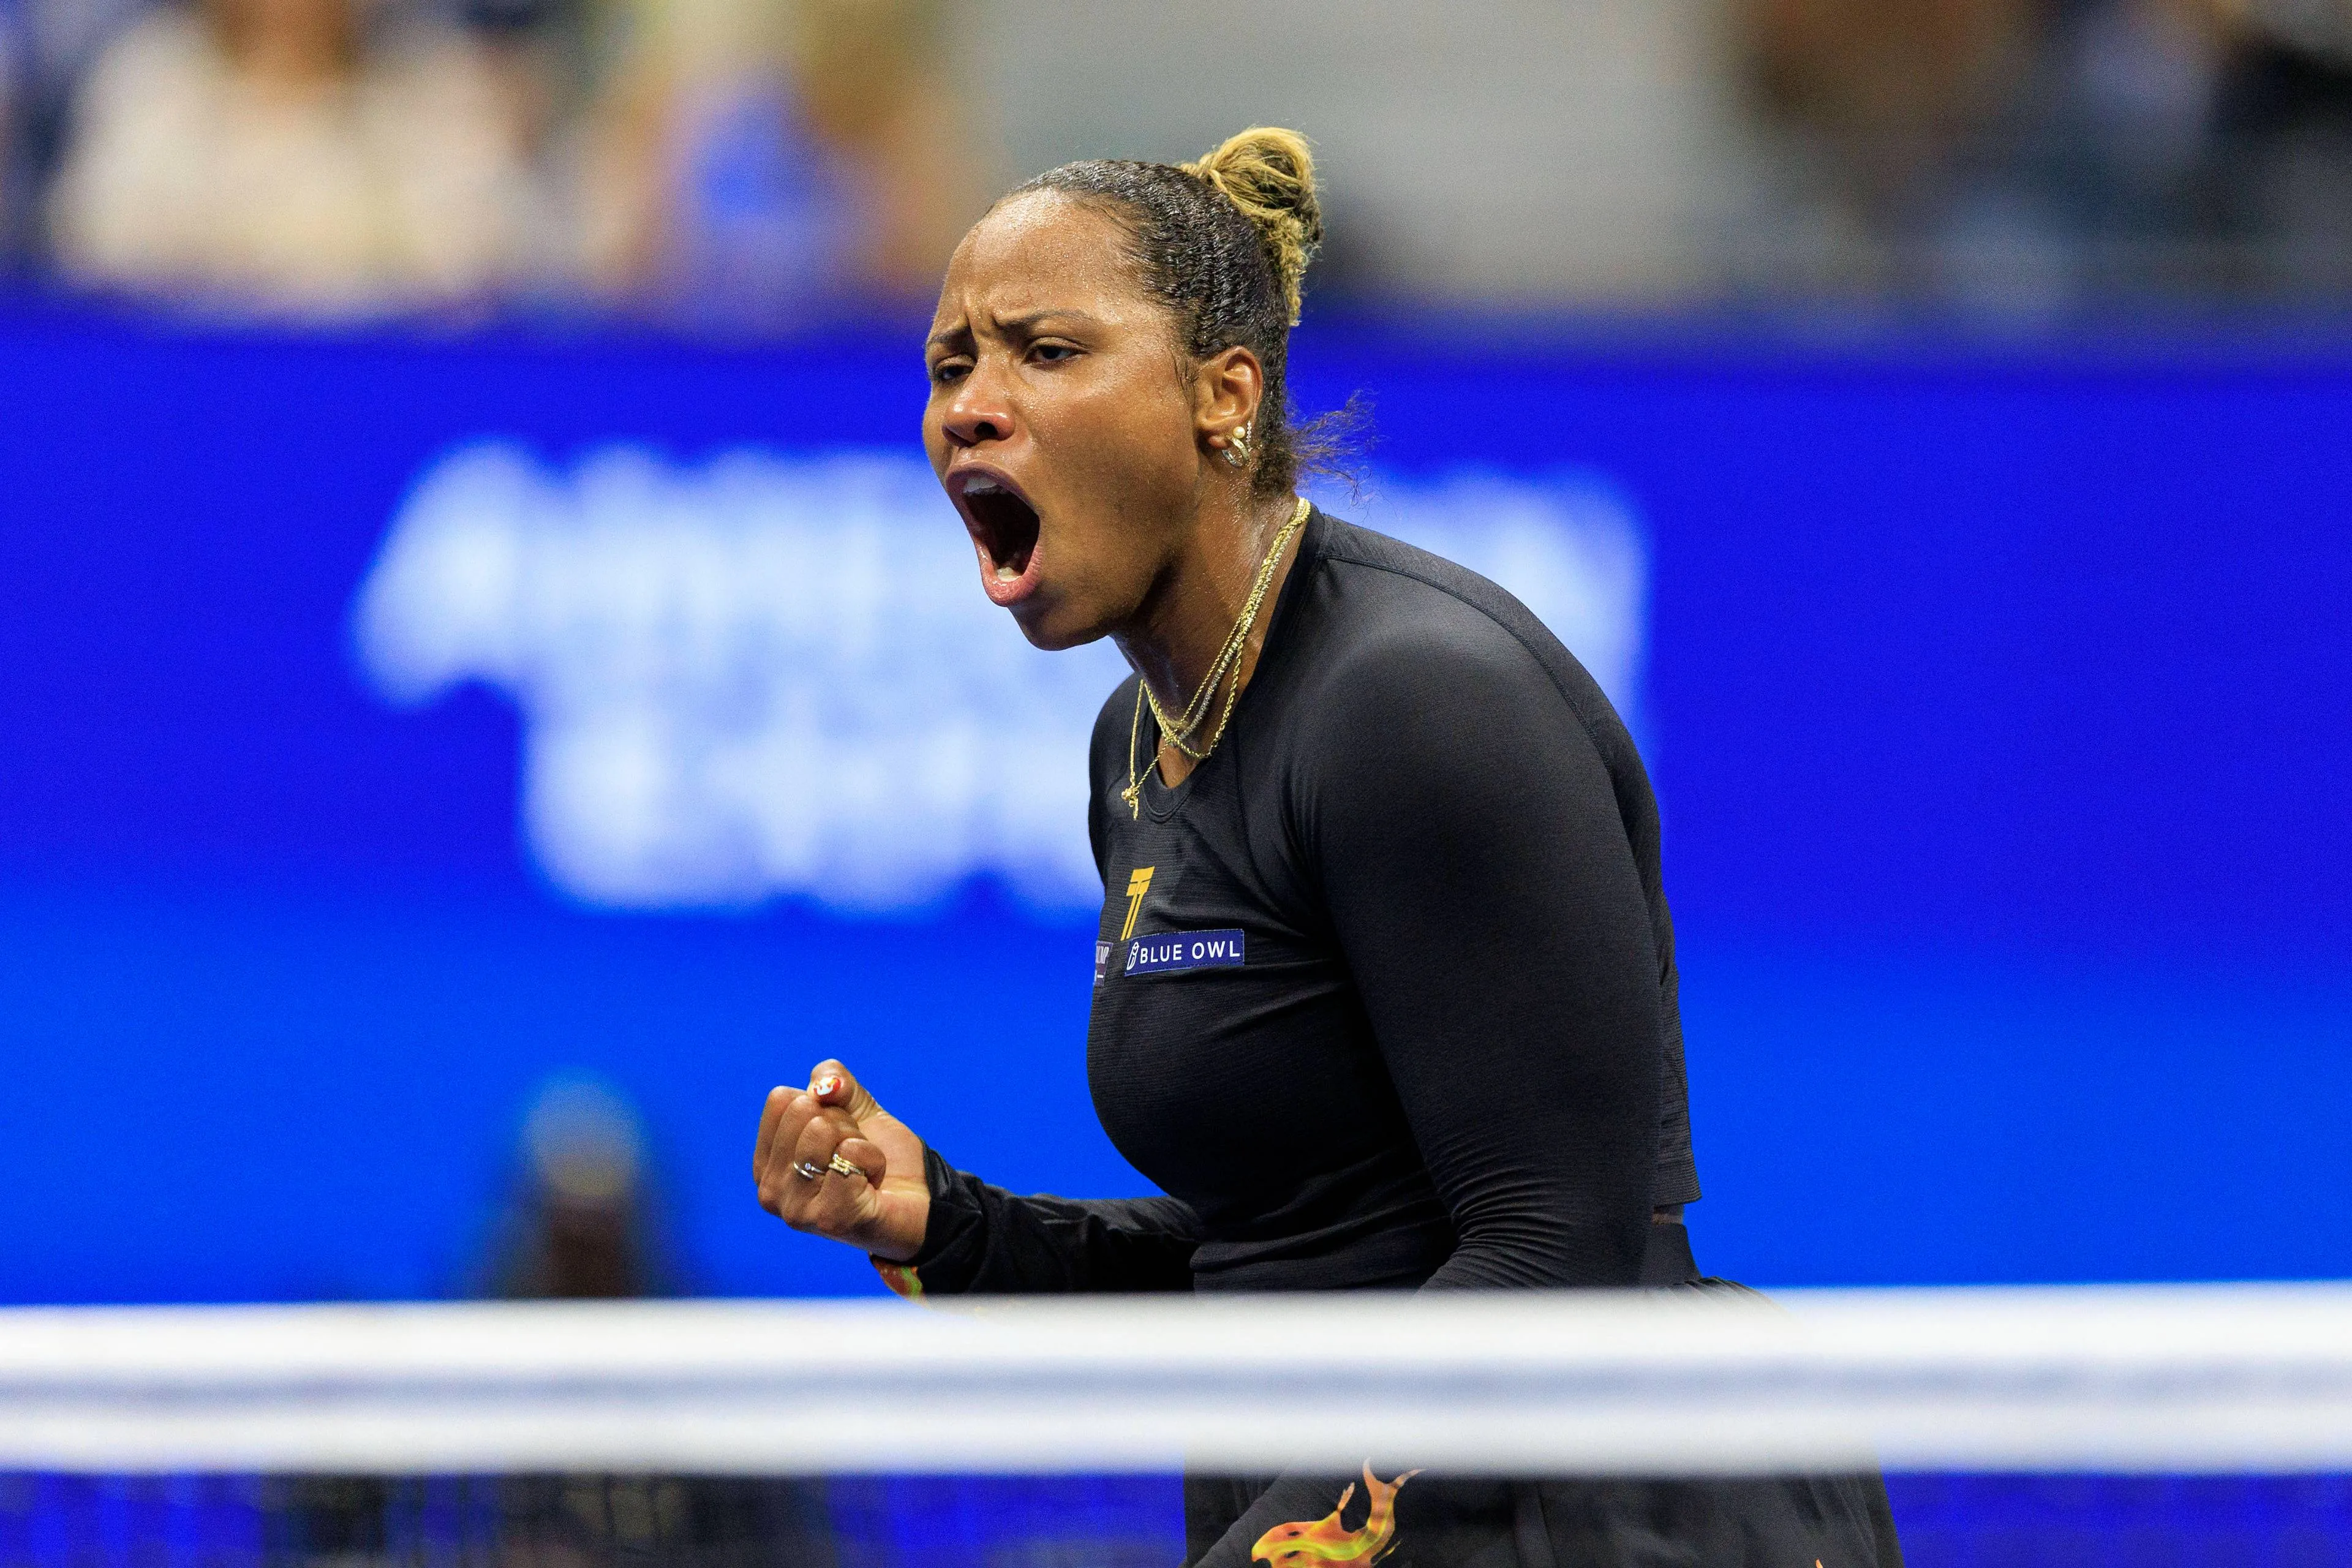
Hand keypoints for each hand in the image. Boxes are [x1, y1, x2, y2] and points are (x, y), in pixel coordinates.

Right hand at [753, 1060, 929, 1261]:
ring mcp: (796, 1210)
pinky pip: (851, 1153)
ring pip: (822, 1130)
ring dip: (858, 1142)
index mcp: (766, 1164)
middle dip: (842, 1124)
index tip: (839, 1135)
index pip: (781, 1100)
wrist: (920, 1201)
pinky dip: (874, 1159)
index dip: (822, 1106)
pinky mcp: (829, 1218)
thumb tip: (825, 1087)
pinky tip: (873, 1185)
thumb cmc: (880, 1156)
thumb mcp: (856, 1106)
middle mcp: (770, 1190)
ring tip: (863, 1171)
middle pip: (802, 1111)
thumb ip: (834, 1080)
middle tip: (855, 1156)